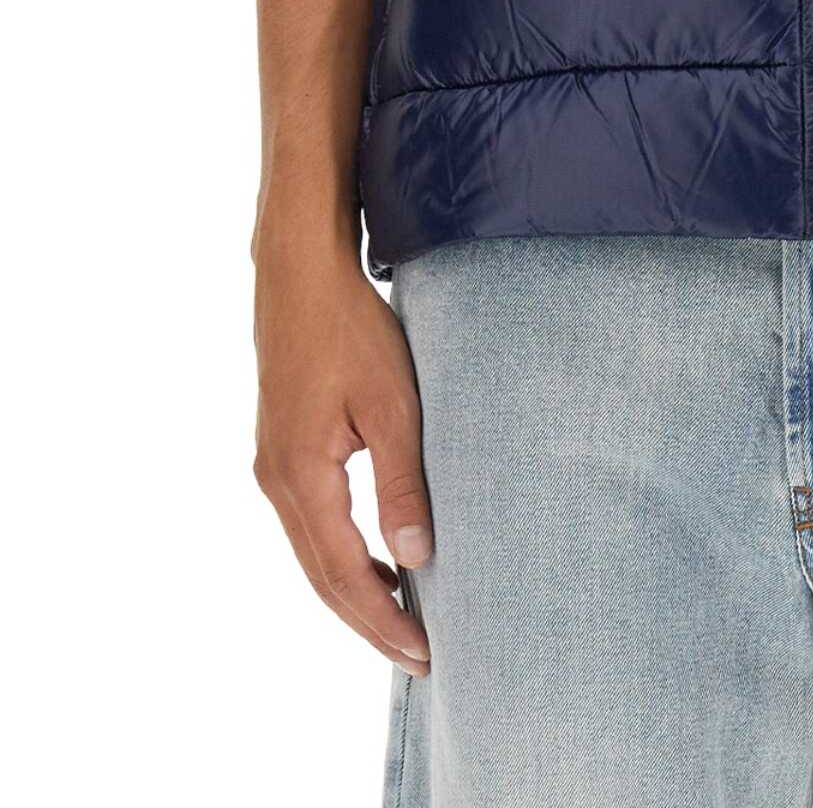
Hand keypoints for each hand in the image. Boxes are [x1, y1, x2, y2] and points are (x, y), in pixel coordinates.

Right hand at [254, 243, 432, 675]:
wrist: (300, 273)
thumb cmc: (350, 329)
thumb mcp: (391, 404)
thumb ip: (401, 482)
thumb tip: (415, 558)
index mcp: (300, 476)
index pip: (343, 573)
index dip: (383, 618)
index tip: (423, 652)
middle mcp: (276, 481)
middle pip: (322, 576)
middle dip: (369, 620)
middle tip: (419, 657)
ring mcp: (273, 465)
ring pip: (313, 553)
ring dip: (354, 590)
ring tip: (402, 619)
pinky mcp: (281, 448)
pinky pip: (311, 523)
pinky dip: (341, 553)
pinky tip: (375, 558)